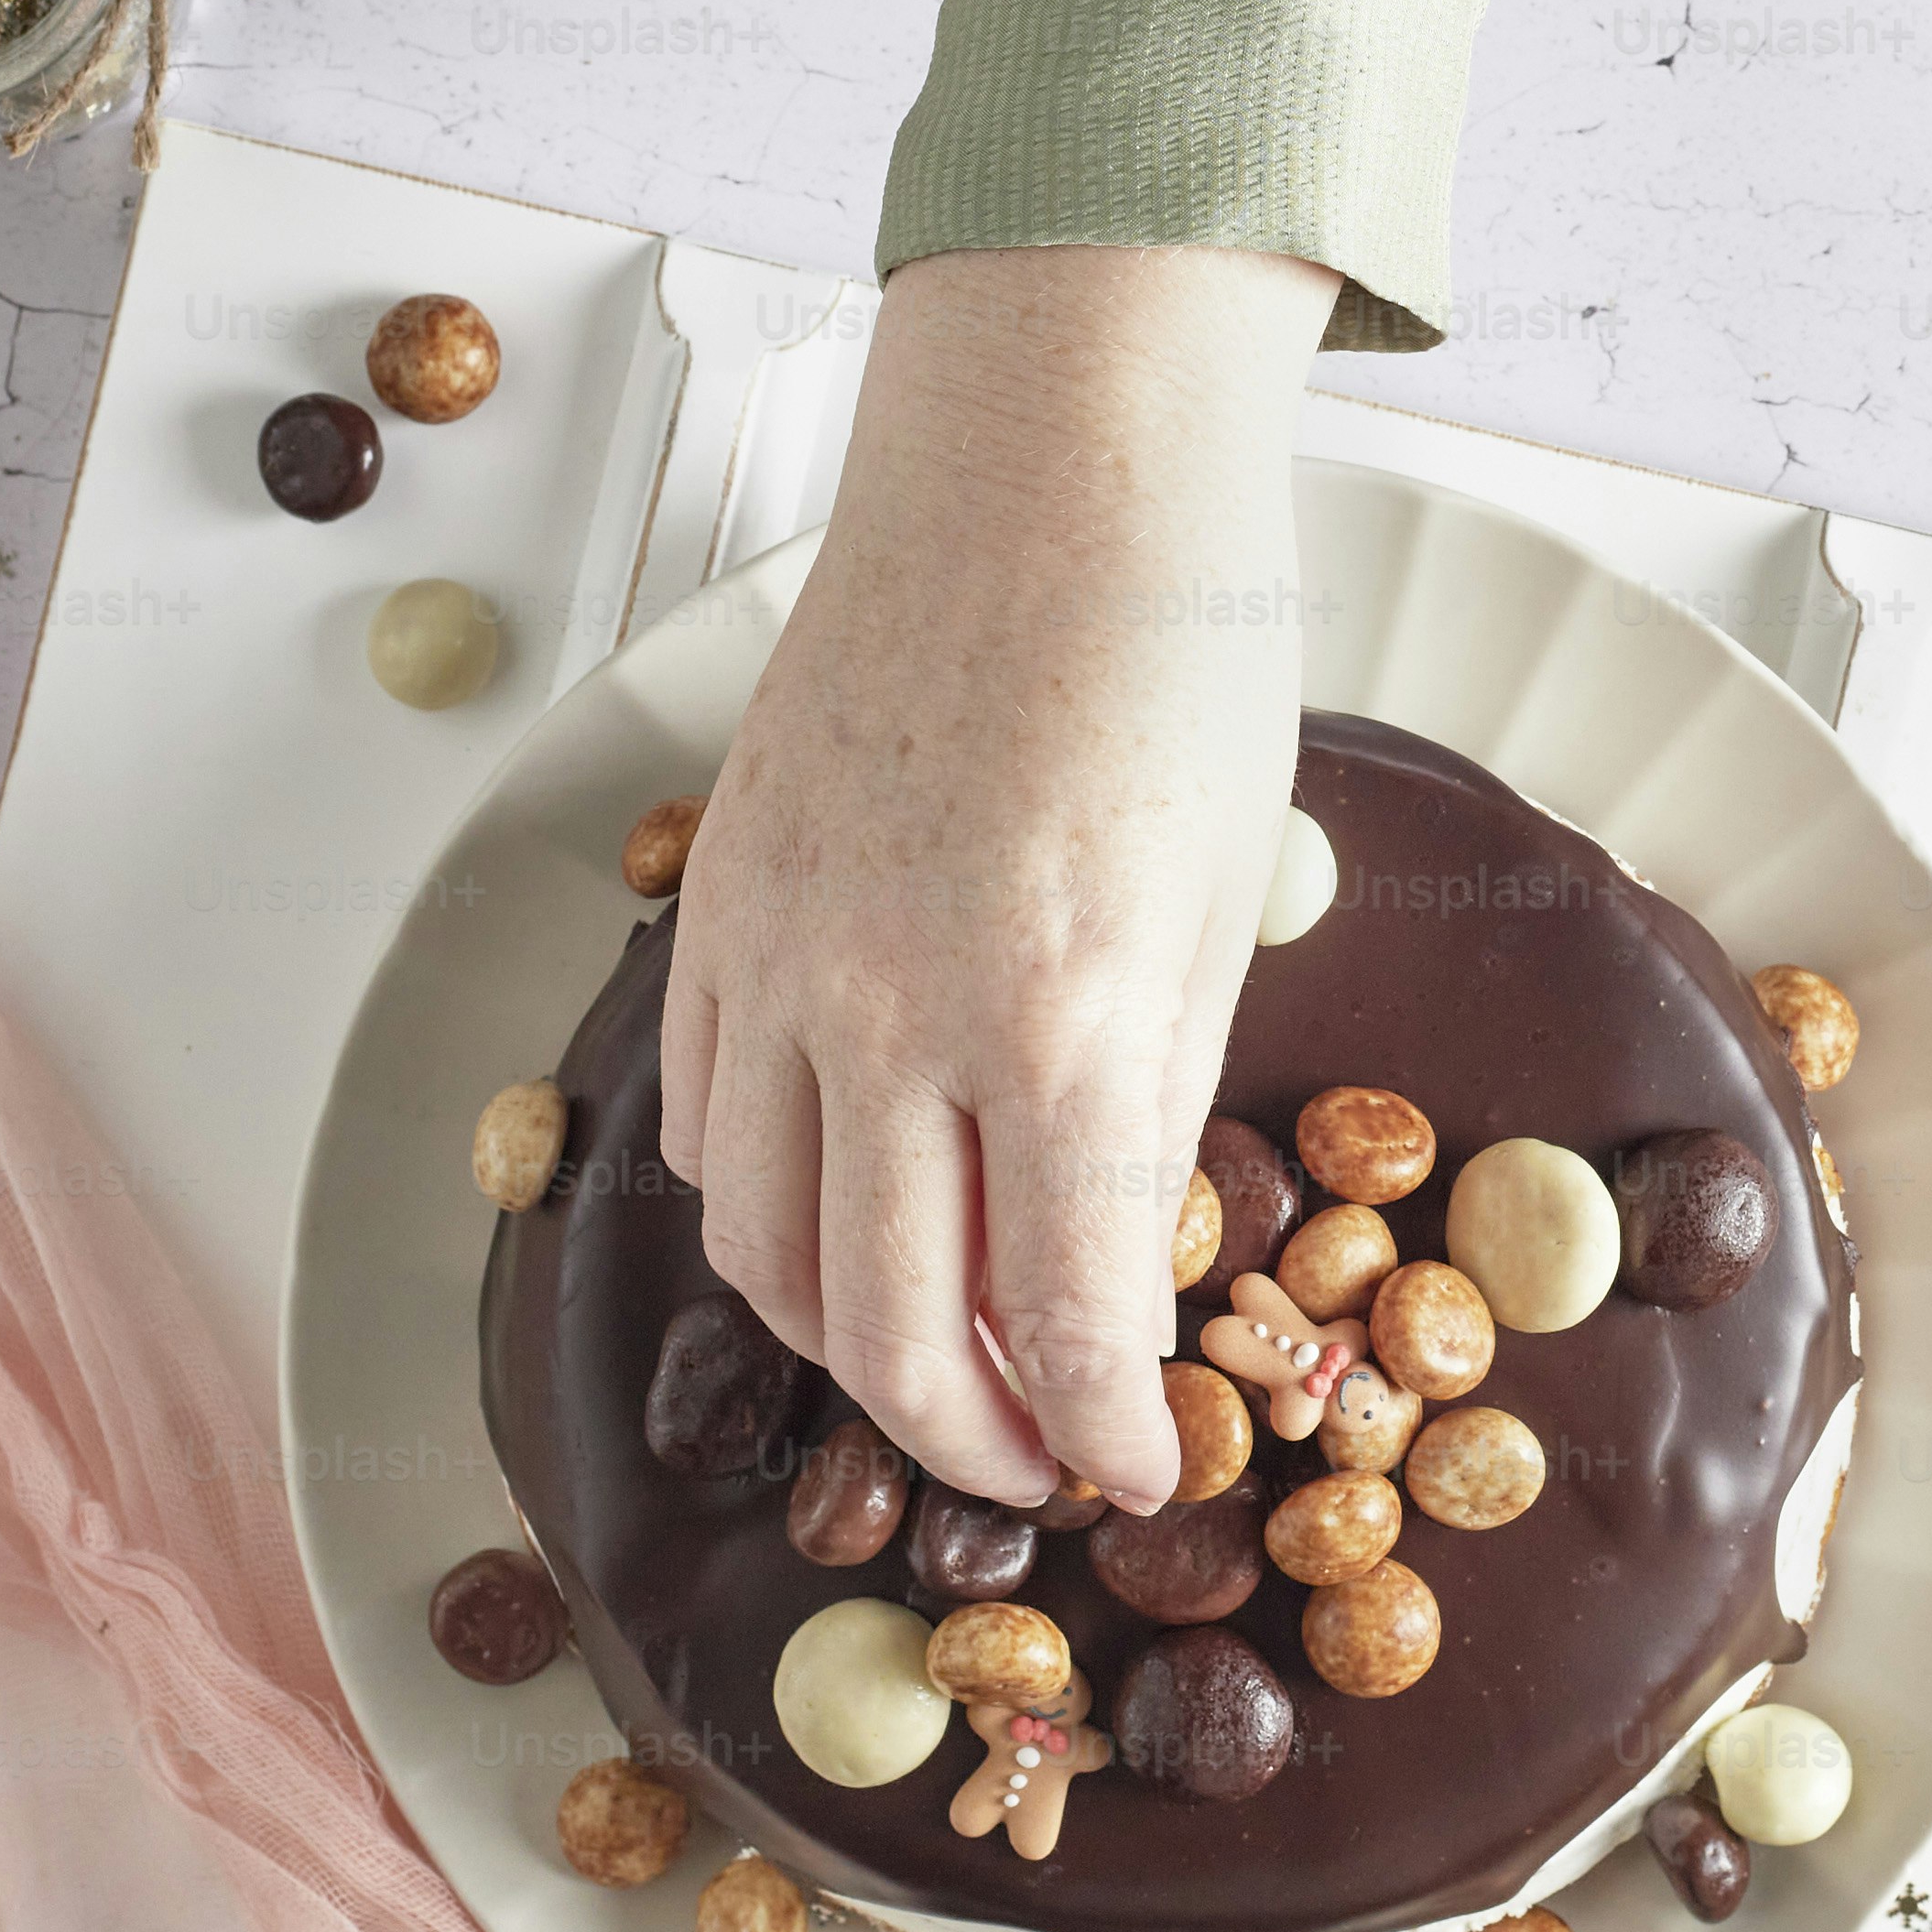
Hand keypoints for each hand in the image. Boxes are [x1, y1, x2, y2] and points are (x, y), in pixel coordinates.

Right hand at [663, 242, 1333, 1507]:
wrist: (1045, 458)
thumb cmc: (1178, 658)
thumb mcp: (1223, 906)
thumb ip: (1153, 1102)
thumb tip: (1111, 1267)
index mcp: (1067, 1019)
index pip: (1064, 1320)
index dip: (1103, 1433)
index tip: (1140, 1472)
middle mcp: (897, 1012)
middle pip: (887, 1331)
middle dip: (970, 1435)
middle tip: (1034, 1457)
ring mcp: (780, 959)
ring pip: (764, 1252)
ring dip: (848, 1347)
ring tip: (938, 1362)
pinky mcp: (716, 904)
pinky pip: (708, 1127)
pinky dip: (766, 1214)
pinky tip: (845, 1217)